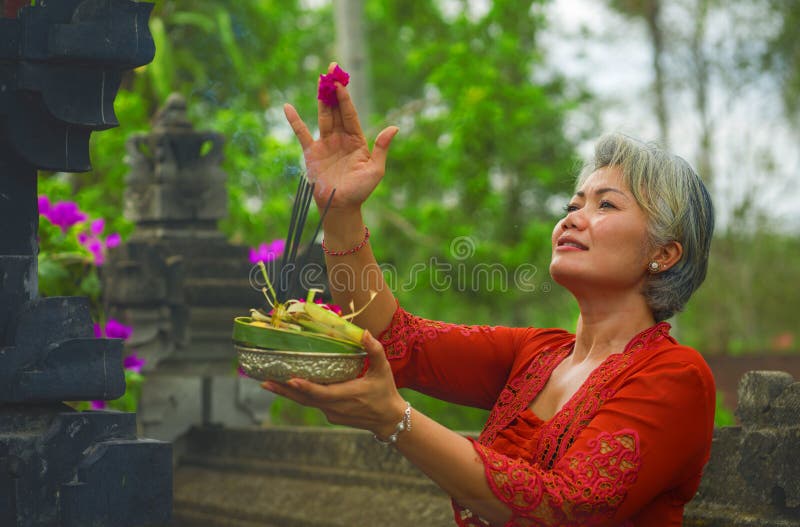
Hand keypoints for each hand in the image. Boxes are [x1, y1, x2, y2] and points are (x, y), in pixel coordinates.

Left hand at [261, 330, 406, 437]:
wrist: (389, 420)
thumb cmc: (385, 392)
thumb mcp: (383, 369)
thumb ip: (374, 350)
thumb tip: (364, 332)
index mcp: (347, 395)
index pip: (322, 393)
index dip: (305, 387)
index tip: (290, 380)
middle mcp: (335, 407)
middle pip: (305, 399)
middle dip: (284, 390)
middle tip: (264, 381)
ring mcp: (331, 413)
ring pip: (306, 402)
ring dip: (287, 393)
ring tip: (268, 383)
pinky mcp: (331, 415)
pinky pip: (312, 404)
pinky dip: (299, 395)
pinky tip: (288, 387)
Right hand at [283, 62, 398, 211]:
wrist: (341, 207)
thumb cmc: (361, 191)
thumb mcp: (375, 170)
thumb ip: (382, 149)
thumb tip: (394, 127)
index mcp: (357, 140)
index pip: (350, 114)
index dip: (345, 97)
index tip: (341, 81)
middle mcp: (341, 138)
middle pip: (336, 109)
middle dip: (333, 90)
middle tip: (331, 69)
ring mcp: (326, 144)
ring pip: (323, 116)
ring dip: (321, 99)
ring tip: (319, 79)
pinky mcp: (312, 153)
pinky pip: (302, 133)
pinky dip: (295, 121)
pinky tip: (288, 107)